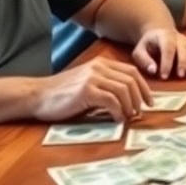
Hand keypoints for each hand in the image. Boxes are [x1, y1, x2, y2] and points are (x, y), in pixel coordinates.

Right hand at [33, 57, 150, 122]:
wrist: (37, 95)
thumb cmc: (61, 95)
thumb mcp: (86, 83)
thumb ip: (105, 86)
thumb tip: (127, 101)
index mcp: (101, 64)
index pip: (132, 72)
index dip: (144, 87)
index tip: (148, 101)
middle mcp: (99, 67)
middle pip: (131, 80)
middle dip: (140, 97)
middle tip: (141, 112)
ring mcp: (93, 77)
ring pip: (124, 90)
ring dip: (130, 106)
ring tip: (129, 118)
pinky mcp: (86, 91)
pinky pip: (112, 100)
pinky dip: (119, 111)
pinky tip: (118, 120)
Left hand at [132, 26, 185, 78]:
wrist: (159, 33)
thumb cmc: (148, 45)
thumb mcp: (139, 50)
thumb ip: (143, 60)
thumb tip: (153, 70)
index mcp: (164, 36)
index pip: (168, 47)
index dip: (167, 62)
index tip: (164, 76)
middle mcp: (179, 38)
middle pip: (184, 48)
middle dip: (183, 62)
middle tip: (181, 75)